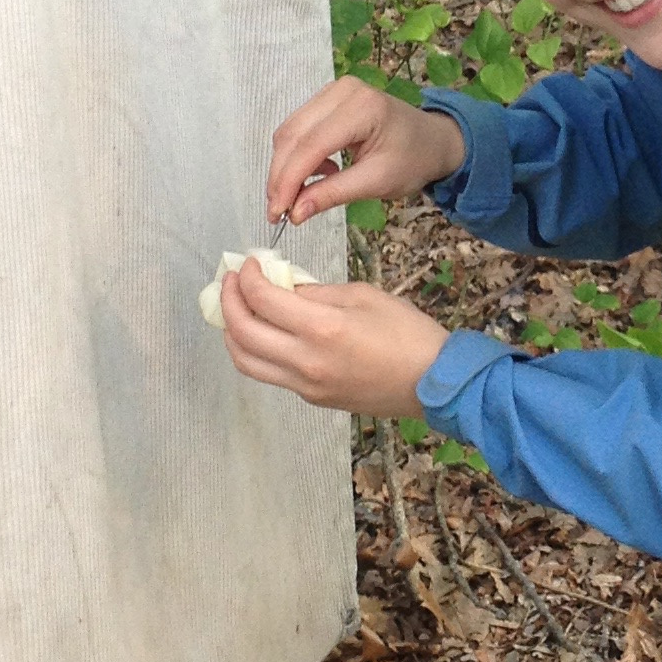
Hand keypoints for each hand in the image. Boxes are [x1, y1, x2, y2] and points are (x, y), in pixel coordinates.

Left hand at [217, 258, 449, 417]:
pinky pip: (269, 374)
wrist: (433, 383)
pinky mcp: (311, 398)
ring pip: (246, 362)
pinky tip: (265, 332)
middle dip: (228, 302)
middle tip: (232, 282)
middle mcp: (305, 361)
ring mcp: (305, 385)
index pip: (262, 299)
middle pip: (242, 333)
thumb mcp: (363, 296)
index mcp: (322, 329)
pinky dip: (256, 350)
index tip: (248, 264)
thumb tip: (284, 286)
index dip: (247, 277)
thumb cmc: (408, 334)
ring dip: (232, 332)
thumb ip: (317, 292)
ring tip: (237, 310)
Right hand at [267, 76, 466, 228]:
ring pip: (290, 131)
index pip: (310, 145)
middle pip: (293, 135)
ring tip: (300, 197)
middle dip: (281, 177)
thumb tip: (295, 212)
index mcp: (362, 108)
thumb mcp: (376, 182)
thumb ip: (333, 194)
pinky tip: (321, 173)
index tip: (277, 213)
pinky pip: (299, 128)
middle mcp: (343, 91)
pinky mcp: (327, 98)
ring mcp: (333, 91)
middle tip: (279, 212)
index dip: (288, 181)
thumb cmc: (413, 159)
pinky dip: (299, 156)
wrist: (432, 140)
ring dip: (287, 168)